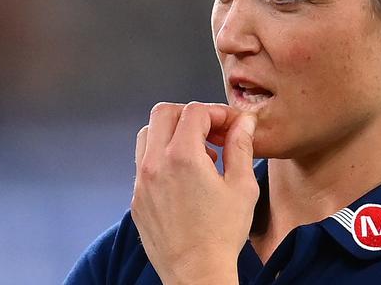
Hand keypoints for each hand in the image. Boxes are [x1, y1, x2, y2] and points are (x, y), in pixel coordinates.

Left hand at [131, 102, 258, 284]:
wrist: (196, 274)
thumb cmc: (222, 234)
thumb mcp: (242, 186)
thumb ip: (241, 146)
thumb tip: (243, 122)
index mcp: (182, 157)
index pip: (195, 111)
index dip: (218, 112)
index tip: (231, 125)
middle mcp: (155, 164)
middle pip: (164, 113)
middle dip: (191, 115)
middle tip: (213, 131)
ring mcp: (141, 182)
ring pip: (148, 134)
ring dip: (173, 133)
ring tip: (199, 153)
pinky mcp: (137, 198)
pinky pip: (144, 162)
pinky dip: (163, 156)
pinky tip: (186, 176)